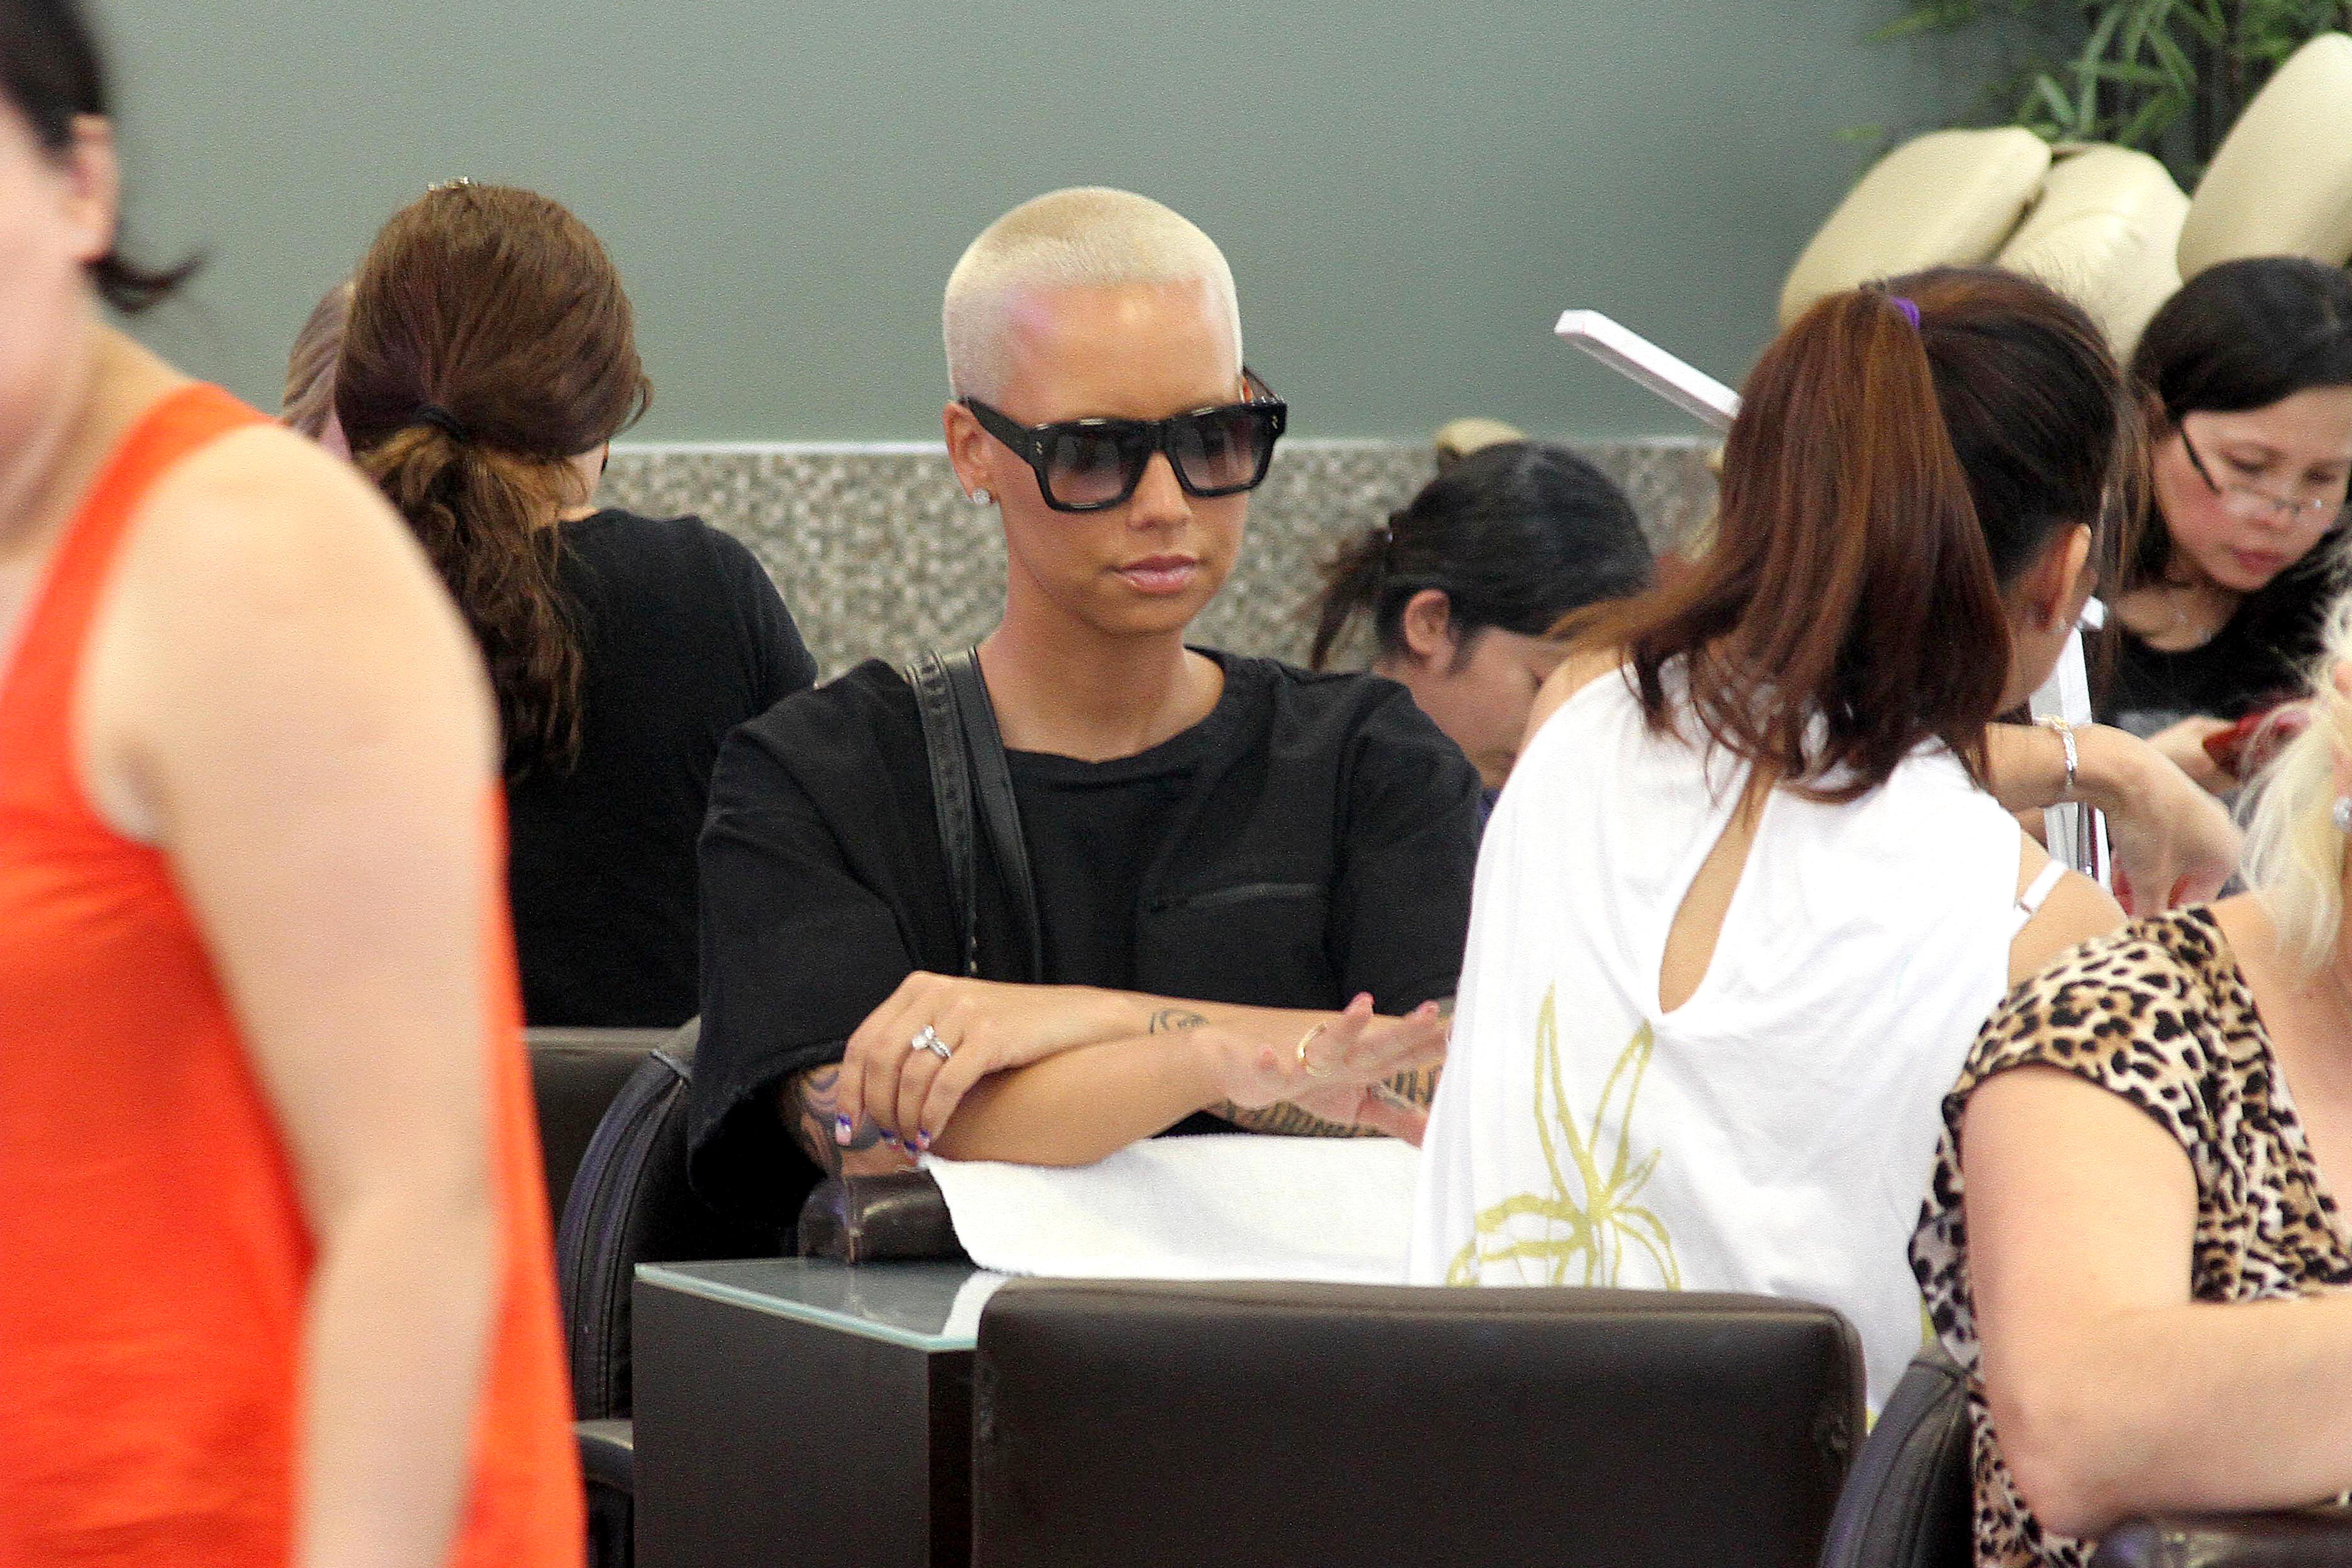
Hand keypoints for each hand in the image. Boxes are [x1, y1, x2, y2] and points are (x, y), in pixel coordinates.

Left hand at [834, 974, 1127, 1150]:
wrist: (1077, 1019)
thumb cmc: (1016, 1029)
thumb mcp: (958, 1019)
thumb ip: (919, 1038)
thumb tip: (874, 1092)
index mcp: (919, 988)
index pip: (863, 1041)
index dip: (848, 1090)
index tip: (848, 1128)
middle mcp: (936, 993)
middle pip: (879, 1061)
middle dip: (875, 1110)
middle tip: (884, 1142)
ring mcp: (964, 1012)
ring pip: (909, 1077)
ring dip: (904, 1120)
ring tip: (911, 1145)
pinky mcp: (990, 1035)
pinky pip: (944, 1086)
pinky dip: (931, 1118)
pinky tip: (932, 1137)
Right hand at [1207, 995, 1449, 1139]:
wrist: (1243, 1063)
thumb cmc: (1305, 1082)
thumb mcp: (1355, 1106)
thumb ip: (1394, 1117)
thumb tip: (1434, 1135)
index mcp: (1363, 1065)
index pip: (1406, 1054)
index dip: (1435, 1046)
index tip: (1470, 1031)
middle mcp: (1340, 1058)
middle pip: (1377, 1045)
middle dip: (1404, 1031)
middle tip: (1432, 1012)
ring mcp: (1306, 1062)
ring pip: (1328, 1045)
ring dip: (1344, 1026)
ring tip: (1364, 1005)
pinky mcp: (1272, 1072)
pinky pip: (1270, 1071)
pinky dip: (1269, 1064)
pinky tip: (1269, 1055)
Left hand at [2081, 725, 2241, 914]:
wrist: (2127, 771)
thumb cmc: (2150, 825)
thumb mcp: (2150, 879)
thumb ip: (2152, 909)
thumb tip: (2147, 928)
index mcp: (2228, 855)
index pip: (2198, 900)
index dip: (2168, 917)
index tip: (2145, 927)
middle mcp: (2219, 832)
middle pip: (2182, 879)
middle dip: (2152, 897)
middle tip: (2125, 912)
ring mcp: (2195, 812)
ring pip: (2166, 858)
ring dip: (2141, 878)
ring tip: (2116, 894)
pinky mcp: (2168, 799)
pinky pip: (2156, 838)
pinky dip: (2138, 855)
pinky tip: (2117, 869)